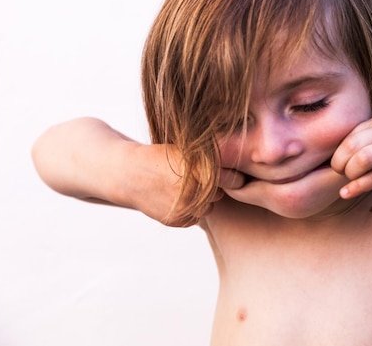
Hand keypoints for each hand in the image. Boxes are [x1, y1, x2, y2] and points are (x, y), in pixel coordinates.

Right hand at [124, 144, 244, 226]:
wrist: (129, 174)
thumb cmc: (161, 157)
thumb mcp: (186, 151)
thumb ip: (212, 161)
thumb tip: (242, 173)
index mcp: (199, 169)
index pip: (233, 179)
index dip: (234, 177)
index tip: (234, 176)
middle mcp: (194, 190)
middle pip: (220, 194)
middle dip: (215, 187)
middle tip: (197, 178)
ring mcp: (186, 208)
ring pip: (209, 207)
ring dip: (202, 200)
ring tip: (184, 187)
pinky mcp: (178, 220)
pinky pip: (195, 217)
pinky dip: (190, 210)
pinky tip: (175, 198)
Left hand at [331, 112, 371, 198]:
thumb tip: (351, 144)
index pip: (348, 134)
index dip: (338, 150)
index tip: (338, 162)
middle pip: (349, 146)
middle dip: (339, 162)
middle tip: (340, 172)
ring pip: (360, 160)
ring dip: (349, 173)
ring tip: (349, 179)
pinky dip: (357, 187)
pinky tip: (346, 193)